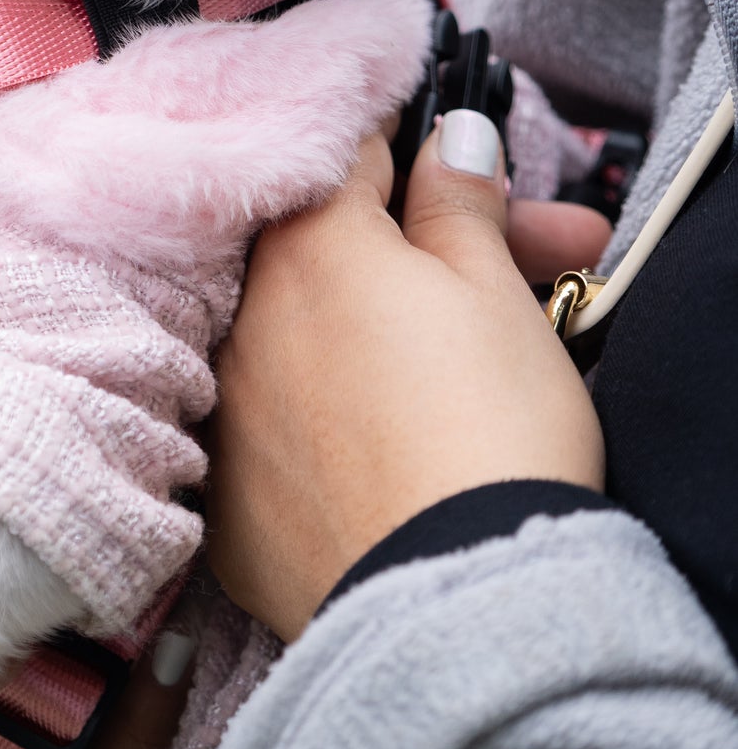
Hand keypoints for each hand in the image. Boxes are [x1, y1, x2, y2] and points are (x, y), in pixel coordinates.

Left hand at [208, 120, 606, 641]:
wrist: (456, 605)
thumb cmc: (488, 430)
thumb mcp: (493, 292)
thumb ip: (457, 204)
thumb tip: (449, 143)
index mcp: (304, 245)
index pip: (350, 158)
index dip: (422, 161)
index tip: (460, 183)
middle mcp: (238, 317)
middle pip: (331, 253)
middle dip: (423, 254)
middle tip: (526, 273)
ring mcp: (221, 412)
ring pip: (301, 339)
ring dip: (370, 337)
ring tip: (455, 373)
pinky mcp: (227, 500)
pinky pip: (276, 430)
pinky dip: (327, 422)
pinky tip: (393, 441)